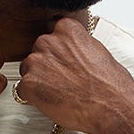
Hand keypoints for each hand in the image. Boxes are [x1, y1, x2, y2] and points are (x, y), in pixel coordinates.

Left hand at [15, 16, 133, 133]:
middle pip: (37, 52)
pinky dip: (33, 98)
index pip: (52, 36)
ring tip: (58, 93)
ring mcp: (37, 62)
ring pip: (28, 71)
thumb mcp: (96, 50)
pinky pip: (22, 91)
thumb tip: (72, 54)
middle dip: (46, 67)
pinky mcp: (30, 83)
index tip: (63, 63)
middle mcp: (49, 41)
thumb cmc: (109, 83)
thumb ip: (77, 47)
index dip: (57, 53)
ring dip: (38, 82)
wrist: (110, 104)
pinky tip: (51, 102)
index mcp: (66, 29)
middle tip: (61, 82)